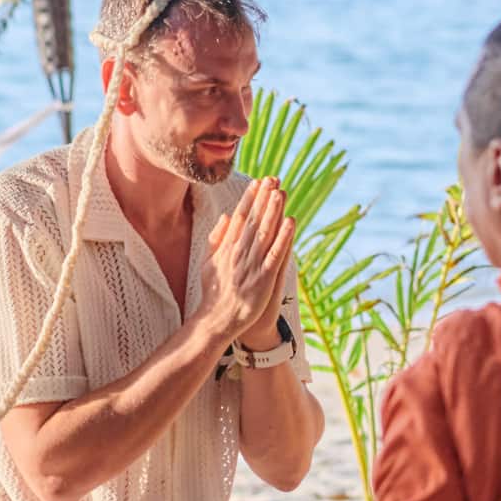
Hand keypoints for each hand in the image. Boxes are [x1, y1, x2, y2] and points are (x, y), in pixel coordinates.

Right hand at [202, 180, 293, 346]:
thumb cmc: (214, 293)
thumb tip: (227, 215)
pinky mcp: (263, 281)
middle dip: (263, 198)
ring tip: (281, 192)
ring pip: (264, 234)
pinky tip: (291, 222)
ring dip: (273, 212)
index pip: (240, 217)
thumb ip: (217, 238)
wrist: (215, 322)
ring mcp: (250, 267)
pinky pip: (275, 255)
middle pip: (253, 221)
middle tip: (273, 178)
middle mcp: (238, 254)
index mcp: (226, 248)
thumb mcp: (209, 262)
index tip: (258, 181)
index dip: (250, 198)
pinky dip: (283, 238)